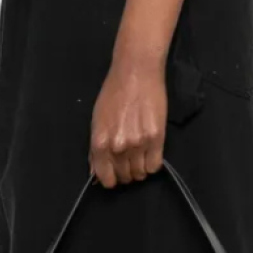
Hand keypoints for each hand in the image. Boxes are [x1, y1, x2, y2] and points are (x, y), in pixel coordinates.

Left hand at [89, 56, 166, 187]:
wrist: (136, 73)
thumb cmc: (114, 93)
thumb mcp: (97, 120)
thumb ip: (96, 148)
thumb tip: (97, 171)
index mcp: (100, 142)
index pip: (105, 177)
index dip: (110, 179)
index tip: (114, 176)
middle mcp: (118, 147)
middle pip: (124, 176)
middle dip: (125, 173)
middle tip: (128, 162)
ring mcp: (138, 144)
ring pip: (140, 173)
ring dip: (139, 170)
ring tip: (140, 156)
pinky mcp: (156, 138)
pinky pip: (155, 165)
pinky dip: (152, 164)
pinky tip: (150, 154)